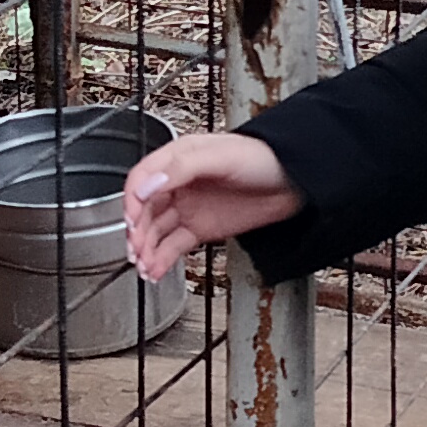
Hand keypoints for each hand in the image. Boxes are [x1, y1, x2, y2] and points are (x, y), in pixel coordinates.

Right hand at [121, 130, 305, 280]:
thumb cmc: (262, 158)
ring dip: (146, 249)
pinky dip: (162, 259)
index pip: (142, 178)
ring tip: (144, 267)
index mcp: (177, 159)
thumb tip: (148, 185)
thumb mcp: (219, 156)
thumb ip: (180, 168)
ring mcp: (189, 208)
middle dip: (136, 231)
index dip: (132, 199)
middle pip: (145, 209)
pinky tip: (155, 270)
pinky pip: (173, 246)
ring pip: (156, 231)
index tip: (131, 220)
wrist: (296, 182)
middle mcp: (178, 183)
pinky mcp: (201, 229)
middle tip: (135, 250)